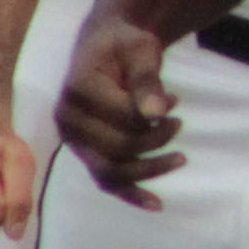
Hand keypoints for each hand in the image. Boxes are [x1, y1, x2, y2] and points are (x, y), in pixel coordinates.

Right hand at [55, 19, 184, 205]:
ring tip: (180, 158)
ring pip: (111, 171)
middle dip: (156, 140)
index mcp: (78, 90)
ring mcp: (74, 140)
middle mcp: (69, 119)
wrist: (106, 46)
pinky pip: (105, 180)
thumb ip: (147, 80)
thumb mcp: (140, 49)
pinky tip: (156, 204)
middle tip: (179, 122)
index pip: (123, 117)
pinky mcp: (84, 151)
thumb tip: (155, 112)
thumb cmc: (124, 44)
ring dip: (149, 170)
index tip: (176, 100)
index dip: (155, 113)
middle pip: (118, 147)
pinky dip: (130, 193)